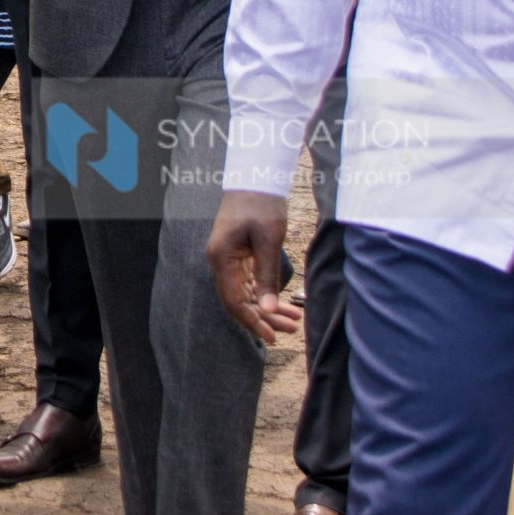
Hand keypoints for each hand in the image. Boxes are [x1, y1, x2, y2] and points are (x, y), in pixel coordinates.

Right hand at [207, 190, 301, 345]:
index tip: (272, 336)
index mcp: (221, 258)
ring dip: (267, 308)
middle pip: (239, 300)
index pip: (234, 301)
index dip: (252, 322)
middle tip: (290, 330)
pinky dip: (265, 293)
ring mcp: (227, 258)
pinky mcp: (238, 255)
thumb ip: (267, 276)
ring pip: (245, 293)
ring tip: (293, 319)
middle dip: (264, 318)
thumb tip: (267, 310)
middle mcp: (220, 261)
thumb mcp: (269, 240)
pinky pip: (249, 282)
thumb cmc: (262, 204)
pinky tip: (283, 303)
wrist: (256, 178)